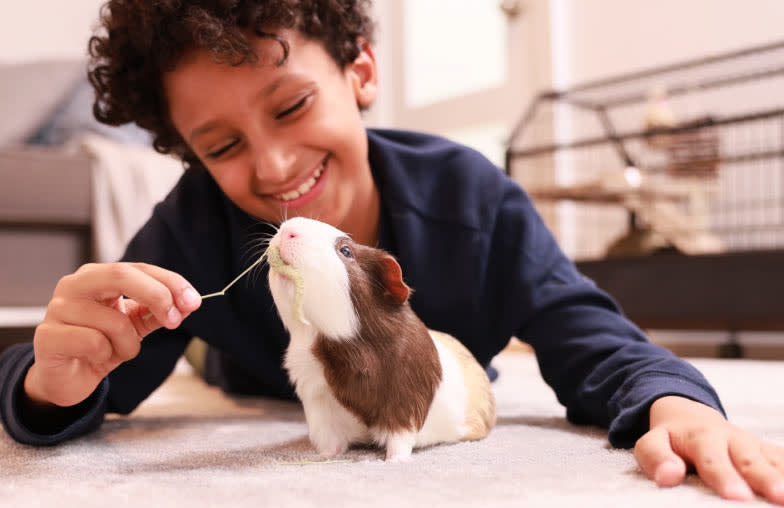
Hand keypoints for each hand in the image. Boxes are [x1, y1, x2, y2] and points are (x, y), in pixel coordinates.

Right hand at [24, 262, 200, 408]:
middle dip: (156, 296)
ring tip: (117, 351)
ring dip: (129, 344)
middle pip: (121, 275)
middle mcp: (75, 285)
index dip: (170, 282)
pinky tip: (94, 358)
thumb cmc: (100, 344)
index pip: (140, 268)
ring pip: (114, 320)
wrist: (67, 378)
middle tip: (173, 320)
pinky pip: (94, 343)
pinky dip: (105, 355)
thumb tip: (189, 303)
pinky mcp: (47, 336)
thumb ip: (159, 312)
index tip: (194, 302)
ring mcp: (57, 308)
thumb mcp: (136, 326)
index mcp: (98, 276)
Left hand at [635, 395, 783, 503]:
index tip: (736, 496)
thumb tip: (668, 476)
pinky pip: (782, 459)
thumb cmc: (670, 437)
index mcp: (702, 438)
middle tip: (780, 497)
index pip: (713, 460)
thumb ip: (656, 457)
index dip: (724, 477)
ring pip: (773, 460)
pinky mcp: (766, 451)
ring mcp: (753, 445)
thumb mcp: (652, 442)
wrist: (689, 415)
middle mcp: (732, 439)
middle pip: (751, 460)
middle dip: (765, 479)